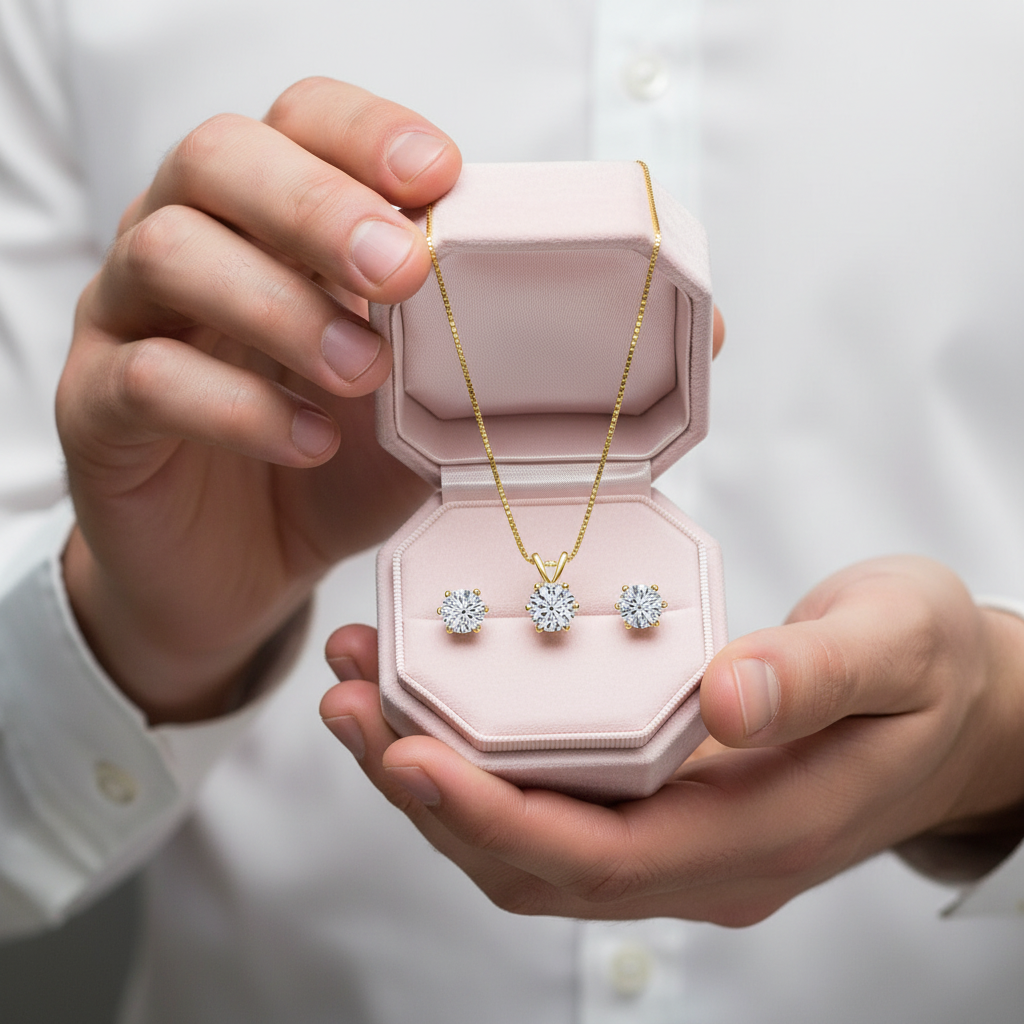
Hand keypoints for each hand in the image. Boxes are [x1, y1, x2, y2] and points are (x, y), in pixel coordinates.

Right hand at [58, 78, 460, 721]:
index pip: (299, 123)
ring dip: (282, 307)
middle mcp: (188, 246)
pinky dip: (240, 409)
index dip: (366, 134)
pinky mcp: (95, 409)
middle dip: (319, 205)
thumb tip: (510, 310)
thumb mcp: (405, 411)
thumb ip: (440, 355)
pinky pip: (146, 378)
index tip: (439, 178)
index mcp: (266, 223)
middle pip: (219, 158)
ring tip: (362, 373)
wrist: (243, 569)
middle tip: (402, 270)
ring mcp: (129, 322)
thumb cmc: (328, 474)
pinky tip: (308, 444)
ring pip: (168, 252)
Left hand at [321, 556, 1023, 923]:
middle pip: (537, 861)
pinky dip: (478, 764)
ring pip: (530, 842)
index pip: (600, 856)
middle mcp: (704, 861)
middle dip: (428, 793)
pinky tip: (432, 703)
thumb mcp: (899, 645)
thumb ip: (818, 675)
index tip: (403, 753)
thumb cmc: (931, 670)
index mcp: (761, 833)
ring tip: (359, 695)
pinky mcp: (663, 808)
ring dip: (434, 779)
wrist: (957, 708)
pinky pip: (550, 806)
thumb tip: (722, 698)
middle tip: (347, 703)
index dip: (494, 816)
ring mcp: (680, 843)